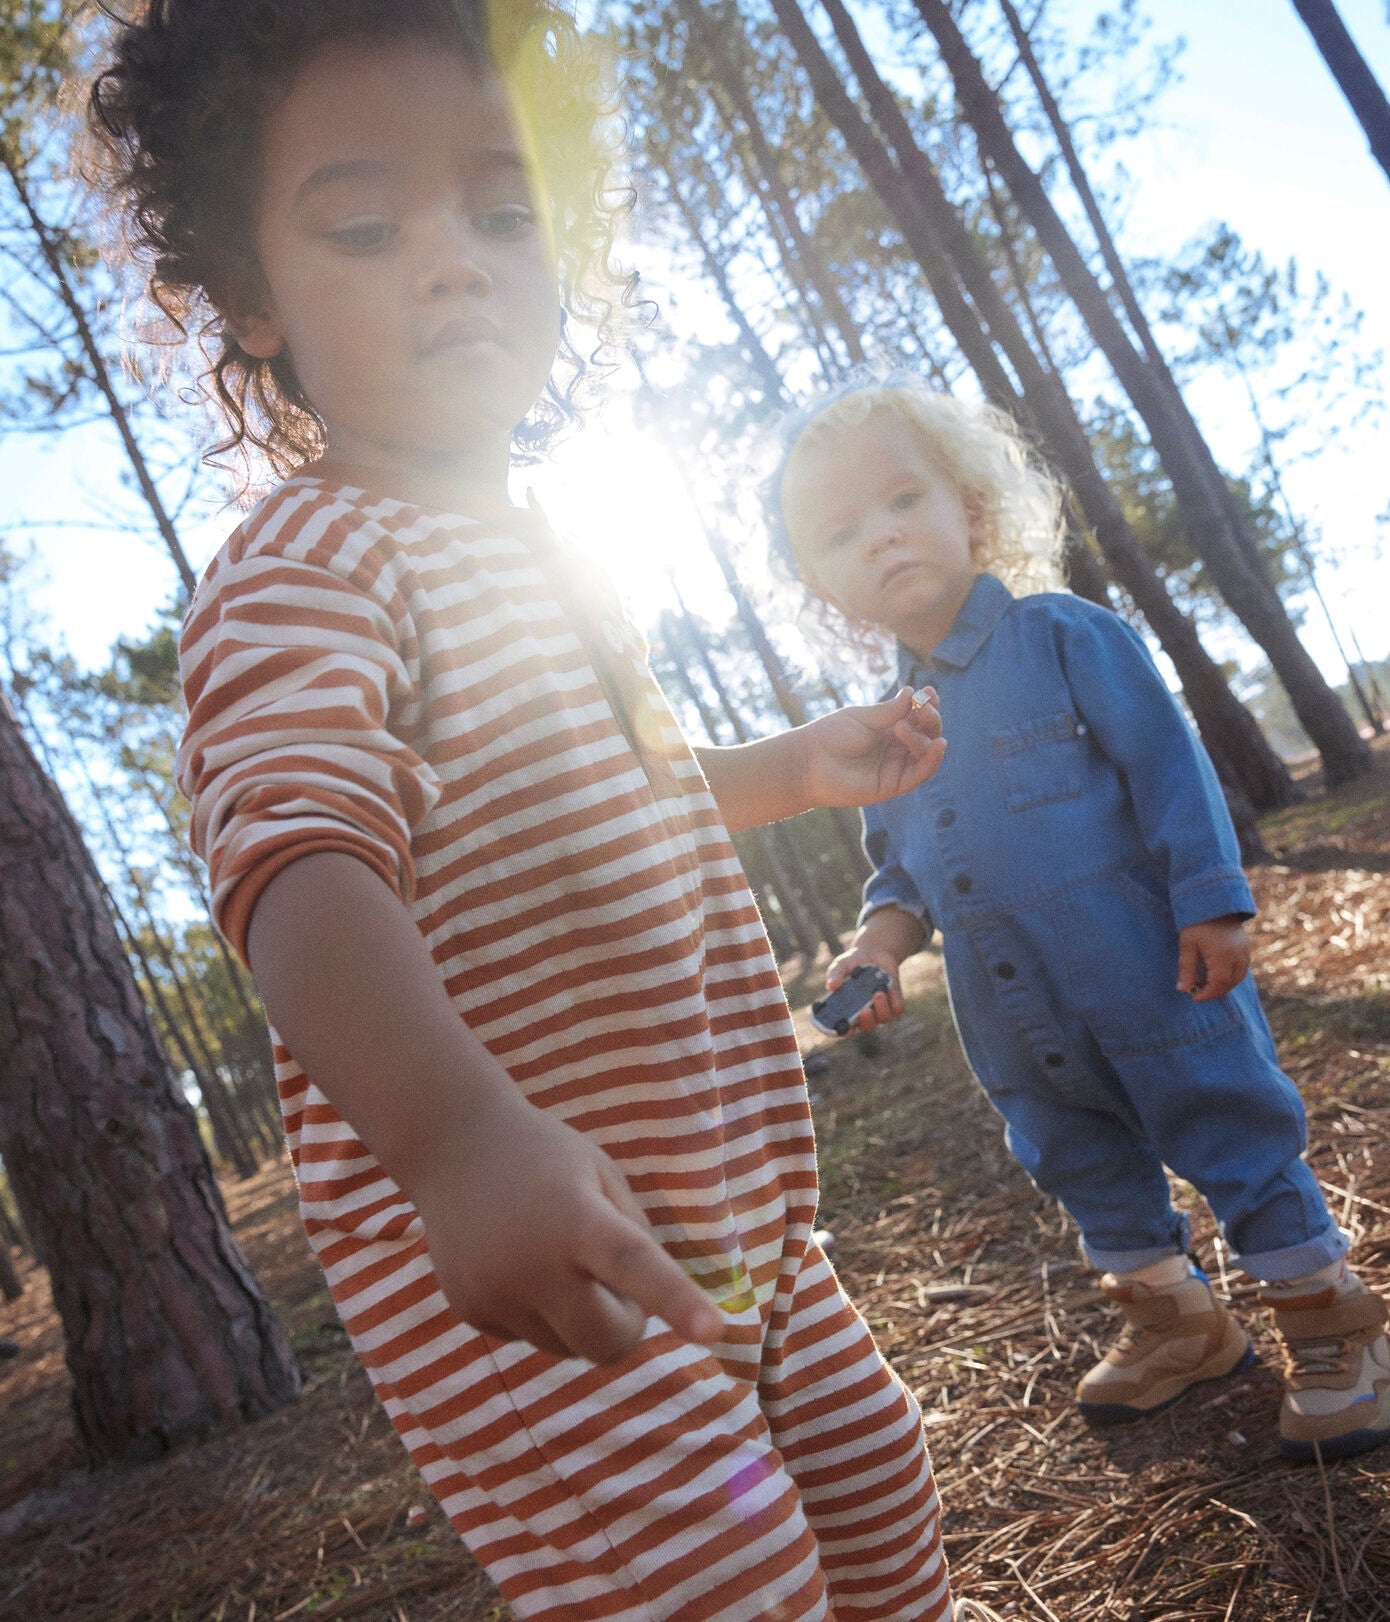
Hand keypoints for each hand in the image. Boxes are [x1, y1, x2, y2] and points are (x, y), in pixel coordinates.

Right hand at [411, 1089, 722, 1363]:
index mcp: (576, 1216)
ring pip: (568, 1347)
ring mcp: (494, 1292)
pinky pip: (530, 1338)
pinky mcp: (469, 1311)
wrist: (453, 1145)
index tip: (714, 1331)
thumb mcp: (601, 1177)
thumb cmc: (547, 1157)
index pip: (632, 1262)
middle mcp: (531, 1262)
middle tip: (614, 1283)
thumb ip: (632, 1239)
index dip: (675, 1299)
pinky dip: (538, 1313)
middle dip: (626, 1326)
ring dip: (578, 1318)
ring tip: (553, 1257)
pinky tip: (517, 1262)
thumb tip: (647, 1312)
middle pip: (607, 1341)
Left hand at [800, 687, 945, 808]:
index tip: (929, 692)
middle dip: (930, 719)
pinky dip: (932, 760)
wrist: (809, 762)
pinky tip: (938, 745)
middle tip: (924, 708)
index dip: (927, 705)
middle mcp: (896, 747)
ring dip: (925, 736)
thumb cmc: (831, 735)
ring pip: (926, 752)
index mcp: (890, 728)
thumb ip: (889, 711)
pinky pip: (920, 774)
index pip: (918, 717)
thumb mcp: (862, 717)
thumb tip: (913, 693)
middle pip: (927, 733)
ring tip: (904, 727)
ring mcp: (896, 766)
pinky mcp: (893, 785)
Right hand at [824, 943, 904, 1033]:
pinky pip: (897, 1008)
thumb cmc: (853, 963)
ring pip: (884, 1019)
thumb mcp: (841, 965)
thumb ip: (835, 974)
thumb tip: (831, 986)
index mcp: (847, 1010)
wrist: (875, 953)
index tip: (846, 1028)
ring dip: (881, 1008)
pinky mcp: (895, 1002)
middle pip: (867, 1027)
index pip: (845, 1028)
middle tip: (865, 1010)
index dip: (844, 1031)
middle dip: (866, 1021)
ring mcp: (881, 1009)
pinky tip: (889, 987)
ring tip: (878, 993)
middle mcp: (864, 1013)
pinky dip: (894, 999)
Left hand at [1176, 915, 1250, 1001]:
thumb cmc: (1197, 923)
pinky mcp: (1247, 948)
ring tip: (1205, 983)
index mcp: (1223, 956)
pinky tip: (1215, 973)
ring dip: (1223, 985)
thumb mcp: (1187, 945)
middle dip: (1214, 991)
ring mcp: (1245, 952)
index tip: (1194, 997)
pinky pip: (1241, 969)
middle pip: (1229, 984)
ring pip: (1238, 978)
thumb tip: (1182, 989)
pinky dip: (1230, 976)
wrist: (1215, 902)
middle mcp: (1238, 956)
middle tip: (1198, 992)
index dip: (1207, 994)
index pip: (1217, 984)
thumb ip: (1186, 969)